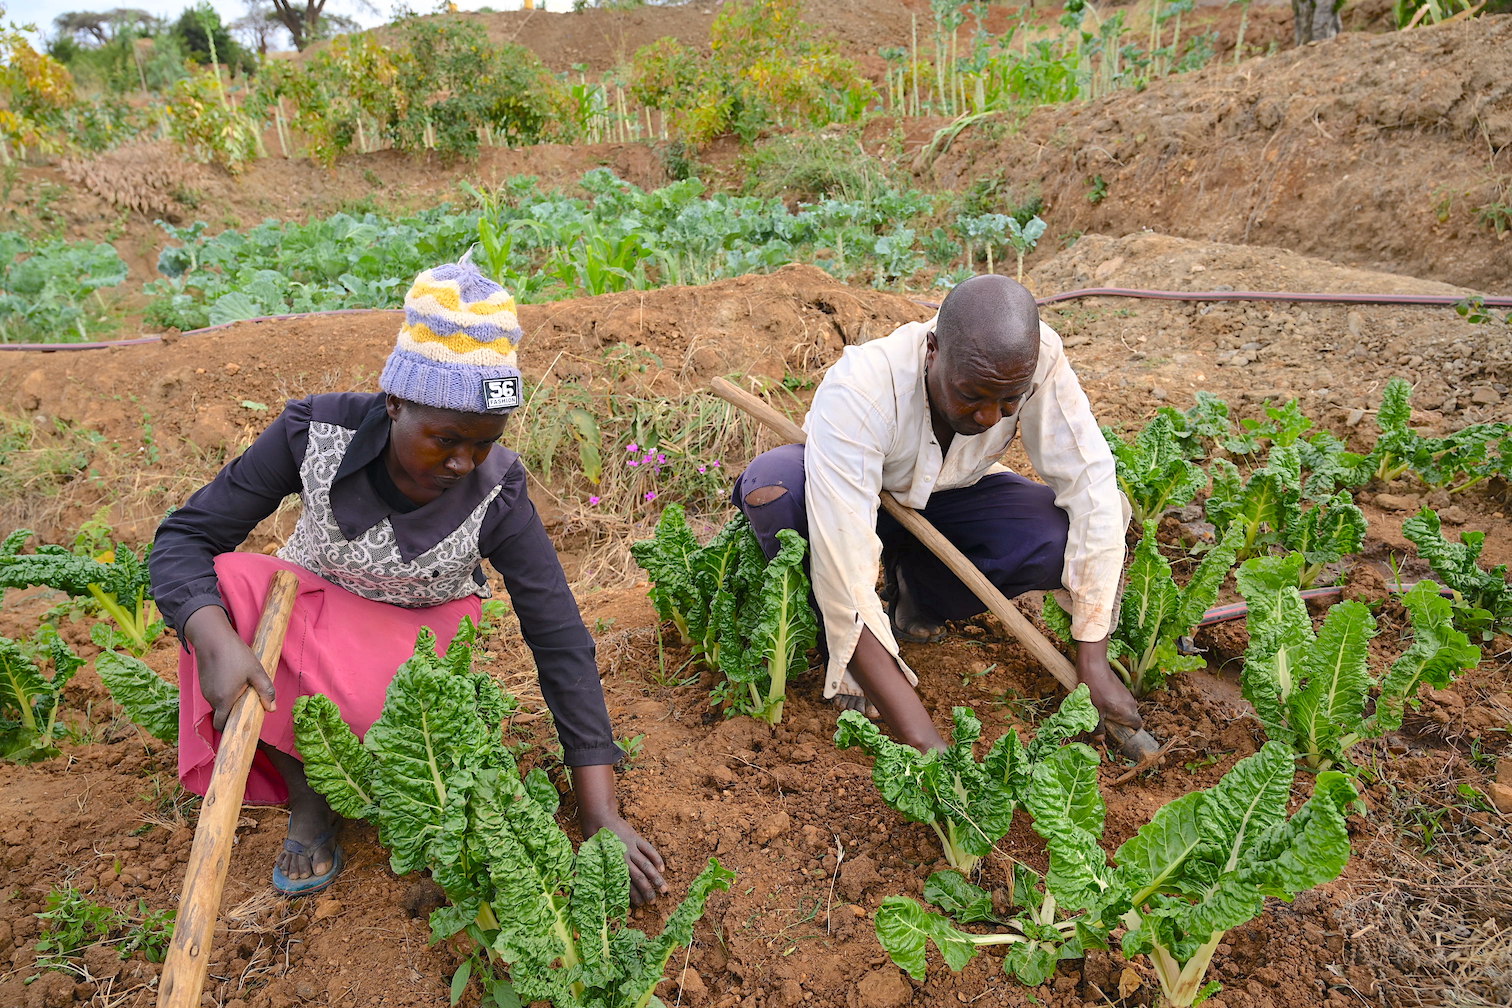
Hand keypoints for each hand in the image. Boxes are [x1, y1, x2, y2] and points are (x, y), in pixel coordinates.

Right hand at [185, 606, 275, 731]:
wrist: (212, 637)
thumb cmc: (235, 654)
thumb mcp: (256, 671)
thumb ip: (266, 691)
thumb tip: (272, 709)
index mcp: (223, 700)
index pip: (221, 725)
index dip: (231, 727)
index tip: (244, 722)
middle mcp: (210, 698)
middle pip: (222, 714)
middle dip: (234, 712)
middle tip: (248, 699)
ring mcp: (205, 690)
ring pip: (218, 703)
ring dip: (229, 700)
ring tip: (242, 685)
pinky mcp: (203, 682)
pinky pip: (214, 693)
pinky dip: (223, 691)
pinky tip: (232, 677)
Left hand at [571, 763, 667, 904]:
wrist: (599, 817)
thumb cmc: (593, 839)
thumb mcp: (594, 857)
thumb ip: (602, 870)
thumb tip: (603, 887)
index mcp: (612, 865)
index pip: (625, 884)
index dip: (633, 895)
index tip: (639, 905)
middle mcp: (624, 858)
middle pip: (639, 877)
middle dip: (647, 890)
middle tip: (653, 902)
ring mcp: (632, 847)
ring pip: (646, 865)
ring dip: (656, 878)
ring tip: (664, 889)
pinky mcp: (636, 838)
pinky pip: (649, 849)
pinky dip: (656, 858)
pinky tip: (661, 868)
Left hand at [1074, 636, 1142, 729]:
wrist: (1093, 666)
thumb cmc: (1094, 690)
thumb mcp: (1094, 712)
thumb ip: (1098, 728)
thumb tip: (1100, 740)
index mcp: (1128, 712)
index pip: (1137, 726)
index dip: (1130, 731)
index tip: (1118, 732)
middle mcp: (1131, 704)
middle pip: (1130, 718)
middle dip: (1120, 722)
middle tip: (1106, 723)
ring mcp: (1127, 695)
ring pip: (1124, 709)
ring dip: (1115, 713)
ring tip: (1101, 711)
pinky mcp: (1121, 688)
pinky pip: (1120, 701)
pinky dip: (1113, 704)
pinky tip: (1100, 700)